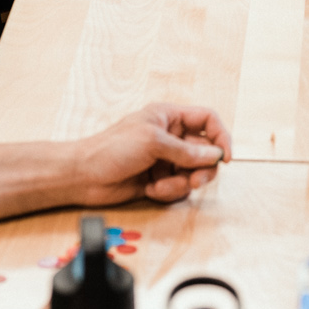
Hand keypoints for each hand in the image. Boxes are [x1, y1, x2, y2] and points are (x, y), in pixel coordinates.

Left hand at [72, 104, 230, 204]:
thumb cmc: (111, 149)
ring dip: (182, 183)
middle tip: (196, 180)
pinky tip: (151, 189)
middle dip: (202, 168)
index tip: (225, 157)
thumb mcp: (152, 142)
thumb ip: (186, 151)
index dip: (221, 137)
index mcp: (169, 117)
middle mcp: (170, 137)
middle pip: (205, 151)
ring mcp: (165, 159)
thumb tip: (214, 156)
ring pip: (193, 173)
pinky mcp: (159, 180)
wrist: (83, 177)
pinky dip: (169, 192)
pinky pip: (179, 188)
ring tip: (162, 185)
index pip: (207, 120)